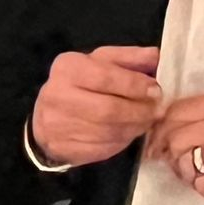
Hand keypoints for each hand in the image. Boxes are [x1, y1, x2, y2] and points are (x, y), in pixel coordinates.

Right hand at [30, 45, 163, 167]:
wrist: (47, 118)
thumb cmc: (80, 85)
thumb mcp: (101, 63)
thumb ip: (129, 58)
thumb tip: (156, 56)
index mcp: (68, 67)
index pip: (106, 76)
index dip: (135, 85)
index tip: (156, 90)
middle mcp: (58, 95)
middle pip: (108, 109)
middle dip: (139, 111)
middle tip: (156, 111)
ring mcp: (57, 125)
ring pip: (108, 131)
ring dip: (134, 128)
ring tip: (146, 121)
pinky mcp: (63, 148)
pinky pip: (102, 148)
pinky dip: (122, 142)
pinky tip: (129, 133)